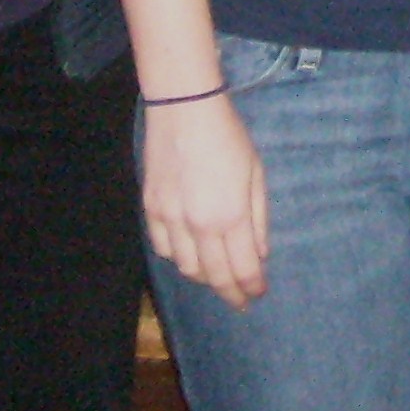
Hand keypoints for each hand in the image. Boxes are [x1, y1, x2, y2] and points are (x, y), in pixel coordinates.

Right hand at [141, 96, 268, 310]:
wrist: (183, 109)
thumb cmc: (228, 136)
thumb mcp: (255, 173)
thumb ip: (258, 218)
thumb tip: (259, 255)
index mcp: (230, 216)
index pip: (242, 269)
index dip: (251, 287)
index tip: (257, 295)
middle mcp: (198, 225)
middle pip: (214, 276)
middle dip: (229, 293)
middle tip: (240, 301)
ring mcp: (170, 219)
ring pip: (185, 268)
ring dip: (204, 277)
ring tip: (217, 276)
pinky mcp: (150, 209)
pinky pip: (163, 248)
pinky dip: (177, 258)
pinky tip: (189, 254)